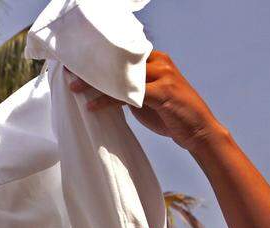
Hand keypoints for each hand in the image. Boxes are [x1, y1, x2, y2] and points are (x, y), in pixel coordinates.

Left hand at [66, 51, 222, 151]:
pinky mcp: (162, 93)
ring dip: (96, 83)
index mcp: (157, 59)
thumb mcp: (149, 96)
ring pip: (122, 76)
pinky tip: (92, 106)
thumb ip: (132, 88)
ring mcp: (163, 76)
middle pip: (120, 62)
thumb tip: (108, 87)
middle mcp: (160, 62)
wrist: (198, 131)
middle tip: (71, 72)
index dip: (101, 59)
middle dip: (94, 68)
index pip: (124, 55)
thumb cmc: (172, 115)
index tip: (79, 64)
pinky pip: (128, 94)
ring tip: (75, 88)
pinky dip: (107, 100)